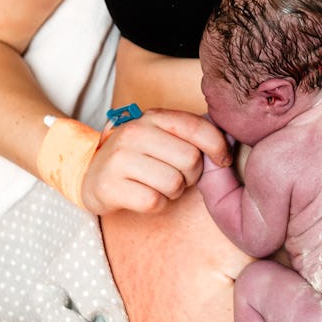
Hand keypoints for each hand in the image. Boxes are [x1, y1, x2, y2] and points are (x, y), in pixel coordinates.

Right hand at [80, 108, 231, 215]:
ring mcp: (119, 159)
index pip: (198, 127)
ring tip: (159, 185)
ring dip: (173, 192)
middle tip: (177, 176)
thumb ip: (192, 133)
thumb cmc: (138, 156)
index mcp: (152, 117)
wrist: (90, 173)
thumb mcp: (161, 135)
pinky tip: (144, 195)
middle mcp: (134, 133)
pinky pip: (153, 202)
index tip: (222, 160)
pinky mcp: (109, 186)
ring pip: (173, 183)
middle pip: (190, 160)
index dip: (218, 147)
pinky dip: (155, 204)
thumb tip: (231, 137)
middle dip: (191, 175)